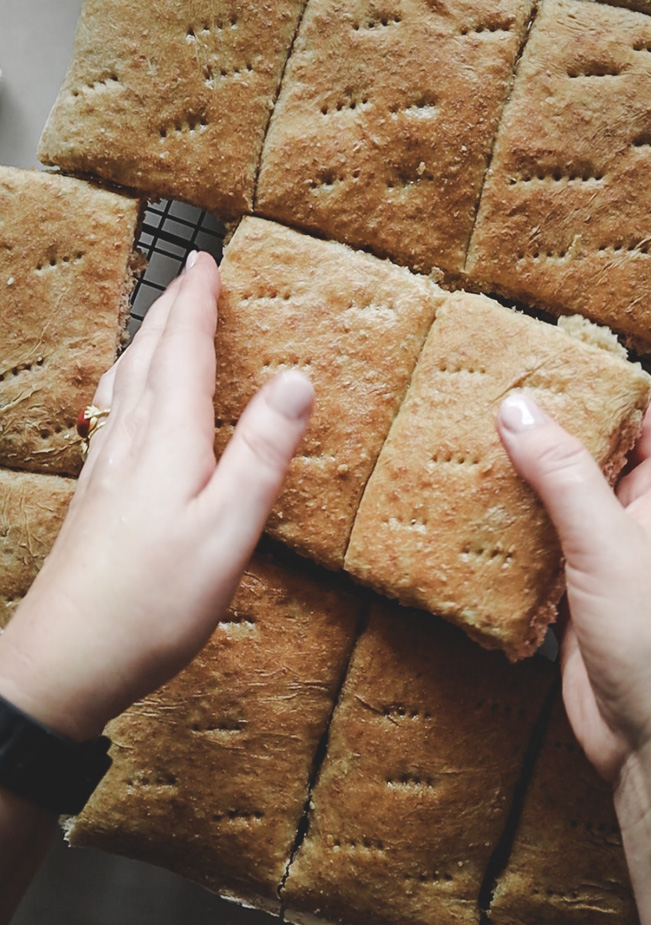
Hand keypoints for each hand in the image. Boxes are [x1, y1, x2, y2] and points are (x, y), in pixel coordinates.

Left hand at [0, 252, 312, 741]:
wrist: (70, 657)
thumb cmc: (155, 600)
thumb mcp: (229, 529)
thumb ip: (263, 453)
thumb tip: (297, 379)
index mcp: (167, 439)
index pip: (184, 351)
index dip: (196, 303)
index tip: (206, 260)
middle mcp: (129, 440)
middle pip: (149, 357)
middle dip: (171, 311)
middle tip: (188, 276)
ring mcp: (105, 466)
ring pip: (125, 382)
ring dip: (146, 341)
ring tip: (159, 323)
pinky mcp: (95, 494)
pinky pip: (113, 412)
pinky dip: (129, 382)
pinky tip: (126, 402)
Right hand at [497, 395, 650, 787]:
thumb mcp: (609, 540)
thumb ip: (563, 474)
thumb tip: (518, 408)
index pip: (648, 425)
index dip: (610, 393)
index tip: (557, 367)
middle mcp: (638, 526)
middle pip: (594, 465)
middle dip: (550, 439)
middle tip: (493, 408)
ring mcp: (604, 567)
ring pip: (559, 513)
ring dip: (521, 492)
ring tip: (469, 457)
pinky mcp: (573, 605)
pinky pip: (537, 560)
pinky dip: (508, 543)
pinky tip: (469, 528)